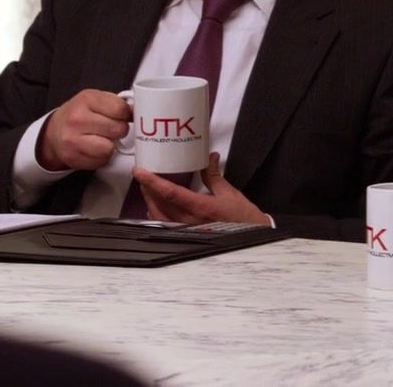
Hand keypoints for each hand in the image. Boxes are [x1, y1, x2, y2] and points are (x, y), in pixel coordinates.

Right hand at [38, 89, 131, 170]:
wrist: (55, 130)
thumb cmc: (80, 114)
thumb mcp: (96, 99)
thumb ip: (117, 103)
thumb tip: (136, 112)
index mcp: (86, 99)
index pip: (120, 109)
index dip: (127, 114)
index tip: (123, 116)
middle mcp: (77, 119)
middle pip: (118, 130)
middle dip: (119, 130)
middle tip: (112, 128)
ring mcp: (72, 140)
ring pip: (109, 148)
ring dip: (110, 146)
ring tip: (102, 139)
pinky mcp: (72, 158)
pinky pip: (101, 161)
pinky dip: (101, 157)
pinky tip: (94, 148)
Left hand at [133, 153, 268, 224]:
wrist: (252, 235)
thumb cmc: (243, 217)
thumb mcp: (229, 193)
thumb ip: (213, 175)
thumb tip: (209, 158)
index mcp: (201, 207)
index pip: (170, 193)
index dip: (152, 181)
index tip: (141, 172)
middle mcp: (190, 221)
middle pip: (159, 204)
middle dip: (147, 189)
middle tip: (142, 175)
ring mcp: (187, 229)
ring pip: (159, 216)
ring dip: (150, 201)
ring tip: (147, 189)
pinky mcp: (187, 234)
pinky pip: (165, 225)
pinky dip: (156, 214)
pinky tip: (155, 207)